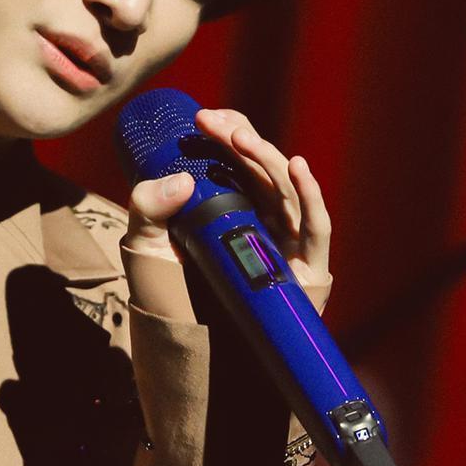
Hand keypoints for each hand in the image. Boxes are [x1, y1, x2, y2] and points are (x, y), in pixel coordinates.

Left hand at [123, 107, 330, 285]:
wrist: (194, 347)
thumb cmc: (176, 295)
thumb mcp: (149, 245)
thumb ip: (148, 209)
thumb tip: (179, 180)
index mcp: (238, 205)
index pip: (242, 158)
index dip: (229, 131)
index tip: (203, 117)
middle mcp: (267, 218)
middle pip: (262, 167)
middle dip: (239, 138)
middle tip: (209, 121)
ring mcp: (289, 241)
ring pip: (285, 188)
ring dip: (266, 157)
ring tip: (239, 137)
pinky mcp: (307, 268)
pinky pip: (316, 225)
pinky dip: (310, 194)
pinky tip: (297, 166)